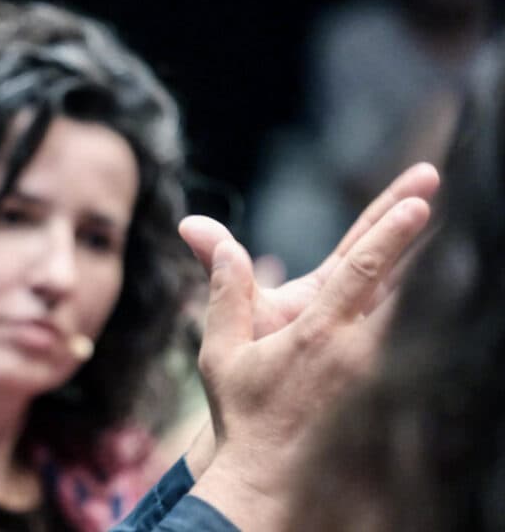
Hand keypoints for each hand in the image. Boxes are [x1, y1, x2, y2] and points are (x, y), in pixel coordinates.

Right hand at [179, 163, 437, 529]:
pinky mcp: (383, 385)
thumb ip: (224, 290)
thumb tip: (213, 238)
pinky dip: (421, 305)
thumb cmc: (242, 410)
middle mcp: (356, 346)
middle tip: (430, 186)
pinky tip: (432, 284)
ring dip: (425, 266)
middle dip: (415, 232)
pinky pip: (408, 336)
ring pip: (410, 307)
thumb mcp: (221, 349)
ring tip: (446, 228)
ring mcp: (376, 368)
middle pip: (398, 279)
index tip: (418, 202)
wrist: (268, 472)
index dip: (389, 233)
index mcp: (317, 331)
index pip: (360, 271)